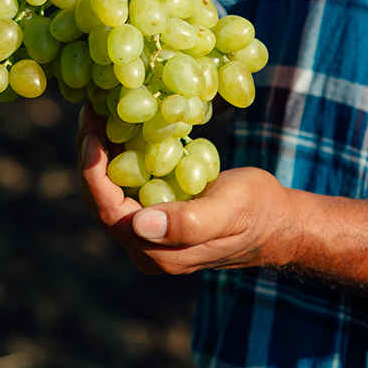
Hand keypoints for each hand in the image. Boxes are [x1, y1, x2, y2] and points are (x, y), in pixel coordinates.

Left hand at [76, 107, 305, 274]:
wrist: (278, 221)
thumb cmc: (257, 211)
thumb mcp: (228, 210)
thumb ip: (187, 222)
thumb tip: (140, 225)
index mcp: (157, 253)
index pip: (109, 212)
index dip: (93, 172)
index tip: (91, 132)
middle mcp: (146, 249)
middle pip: (102, 202)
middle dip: (91, 157)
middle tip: (89, 114)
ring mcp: (150, 236)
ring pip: (111, 194)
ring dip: (102, 156)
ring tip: (99, 116)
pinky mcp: (157, 219)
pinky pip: (127, 189)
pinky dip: (120, 158)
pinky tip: (120, 129)